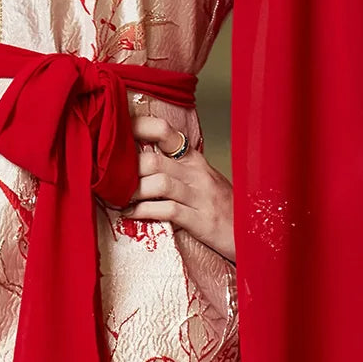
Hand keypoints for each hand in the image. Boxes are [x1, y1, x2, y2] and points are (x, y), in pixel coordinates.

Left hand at [120, 114, 234, 262]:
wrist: (256, 233)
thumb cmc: (222, 208)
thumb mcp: (200, 182)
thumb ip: (174, 170)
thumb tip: (136, 163)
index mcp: (194, 160)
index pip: (165, 133)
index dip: (138, 128)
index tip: (115, 130)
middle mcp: (196, 173)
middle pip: (153, 160)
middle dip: (126, 169)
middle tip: (106, 178)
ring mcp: (200, 196)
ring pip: (159, 183)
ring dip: (132, 191)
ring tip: (116, 198)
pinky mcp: (202, 220)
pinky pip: (168, 211)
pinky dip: (144, 212)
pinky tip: (129, 215)